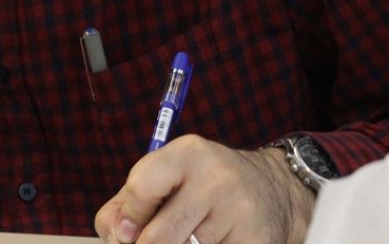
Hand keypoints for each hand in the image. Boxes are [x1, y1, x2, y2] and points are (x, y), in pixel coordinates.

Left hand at [94, 135, 315, 243]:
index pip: (143, 186)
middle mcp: (216, 178)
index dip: (130, 216)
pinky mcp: (256, 242)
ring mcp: (239, 211)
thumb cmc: (200, 188)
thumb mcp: (163, 179)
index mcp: (187, 153)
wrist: (272, 191)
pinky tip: (217, 240)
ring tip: (194, 235)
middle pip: (159, 236)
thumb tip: (116, 236)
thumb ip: (124, 206)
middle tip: (156, 241)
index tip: (130, 229)